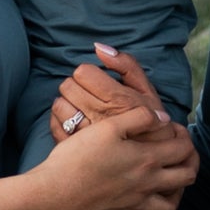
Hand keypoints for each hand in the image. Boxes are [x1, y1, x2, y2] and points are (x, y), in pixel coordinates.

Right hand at [32, 105, 196, 209]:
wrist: (52, 197)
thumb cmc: (76, 160)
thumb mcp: (107, 128)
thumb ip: (139, 118)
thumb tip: (163, 118)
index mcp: (147, 160)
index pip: (184, 148)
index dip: (185, 136)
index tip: (176, 130)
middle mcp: (148, 185)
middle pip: (187, 176)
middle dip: (191, 161)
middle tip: (181, 153)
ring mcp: (137, 206)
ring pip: (172, 203)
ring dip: (177, 189)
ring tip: (169, 179)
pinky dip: (152, 205)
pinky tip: (143, 196)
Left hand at [51, 45, 165, 142]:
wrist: (155, 162)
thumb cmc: (151, 123)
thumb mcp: (148, 91)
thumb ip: (126, 65)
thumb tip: (99, 47)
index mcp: (117, 99)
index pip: (82, 73)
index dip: (88, 74)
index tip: (96, 83)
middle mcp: (99, 117)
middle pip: (68, 86)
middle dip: (77, 86)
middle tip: (89, 95)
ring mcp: (86, 136)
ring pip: (59, 105)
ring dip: (67, 103)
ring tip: (82, 109)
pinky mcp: (76, 150)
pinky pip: (54, 126)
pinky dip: (60, 121)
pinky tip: (75, 124)